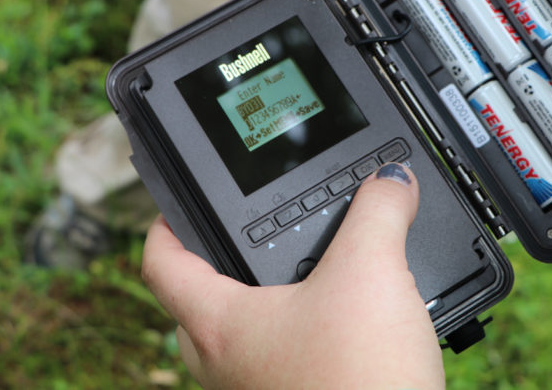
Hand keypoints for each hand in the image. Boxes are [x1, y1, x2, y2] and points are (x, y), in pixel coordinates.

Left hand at [142, 163, 445, 389]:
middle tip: (240, 238)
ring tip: (299, 272)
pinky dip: (295, 333)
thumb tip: (391, 181)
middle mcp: (226, 364)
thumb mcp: (372, 273)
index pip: (160, 264)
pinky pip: (277, 359)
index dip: (161, 223)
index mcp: (220, 325)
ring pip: (238, 336)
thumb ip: (379, 212)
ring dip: (261, 302)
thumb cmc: (359, 383)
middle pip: (196, 304)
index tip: (174, 203)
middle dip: (215, 266)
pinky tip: (339, 322)